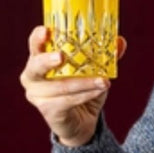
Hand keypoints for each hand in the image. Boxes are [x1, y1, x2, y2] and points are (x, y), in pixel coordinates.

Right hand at [20, 26, 126, 146]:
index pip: (35, 45)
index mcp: (41, 60)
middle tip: (61, 56)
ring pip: (60, 86)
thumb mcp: (94, 70)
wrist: (82, 122)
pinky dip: (85, 95)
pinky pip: (67, 101)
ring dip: (84, 82)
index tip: (46, 30)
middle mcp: (33, 76)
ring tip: (104, 81)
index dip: (38, 37)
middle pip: (35, 66)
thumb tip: (120, 41)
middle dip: (47, 60)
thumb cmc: (83, 89)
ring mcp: (37, 95)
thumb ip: (105, 55)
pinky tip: (99, 91)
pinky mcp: (48, 110)